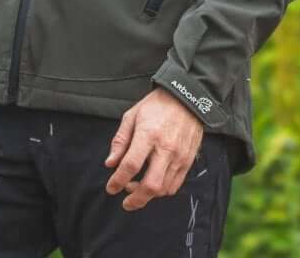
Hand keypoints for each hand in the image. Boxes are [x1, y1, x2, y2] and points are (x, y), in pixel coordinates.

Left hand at [103, 87, 204, 210]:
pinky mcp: (188, 160)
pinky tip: (153, 185)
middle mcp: (165, 148)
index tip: (111, 188)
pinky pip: (175, 185)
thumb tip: (110, 164)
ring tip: (136, 189)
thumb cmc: (156, 105)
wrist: (186, 98)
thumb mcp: (132, 116)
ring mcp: (179, 156)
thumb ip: (120, 140)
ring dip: (147, 195)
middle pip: (150, 185)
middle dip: (135, 199)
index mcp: (148, 134)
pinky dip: (162, 191)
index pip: (131, 165)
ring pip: (163, 189)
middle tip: (125, 202)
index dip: (117, 181)